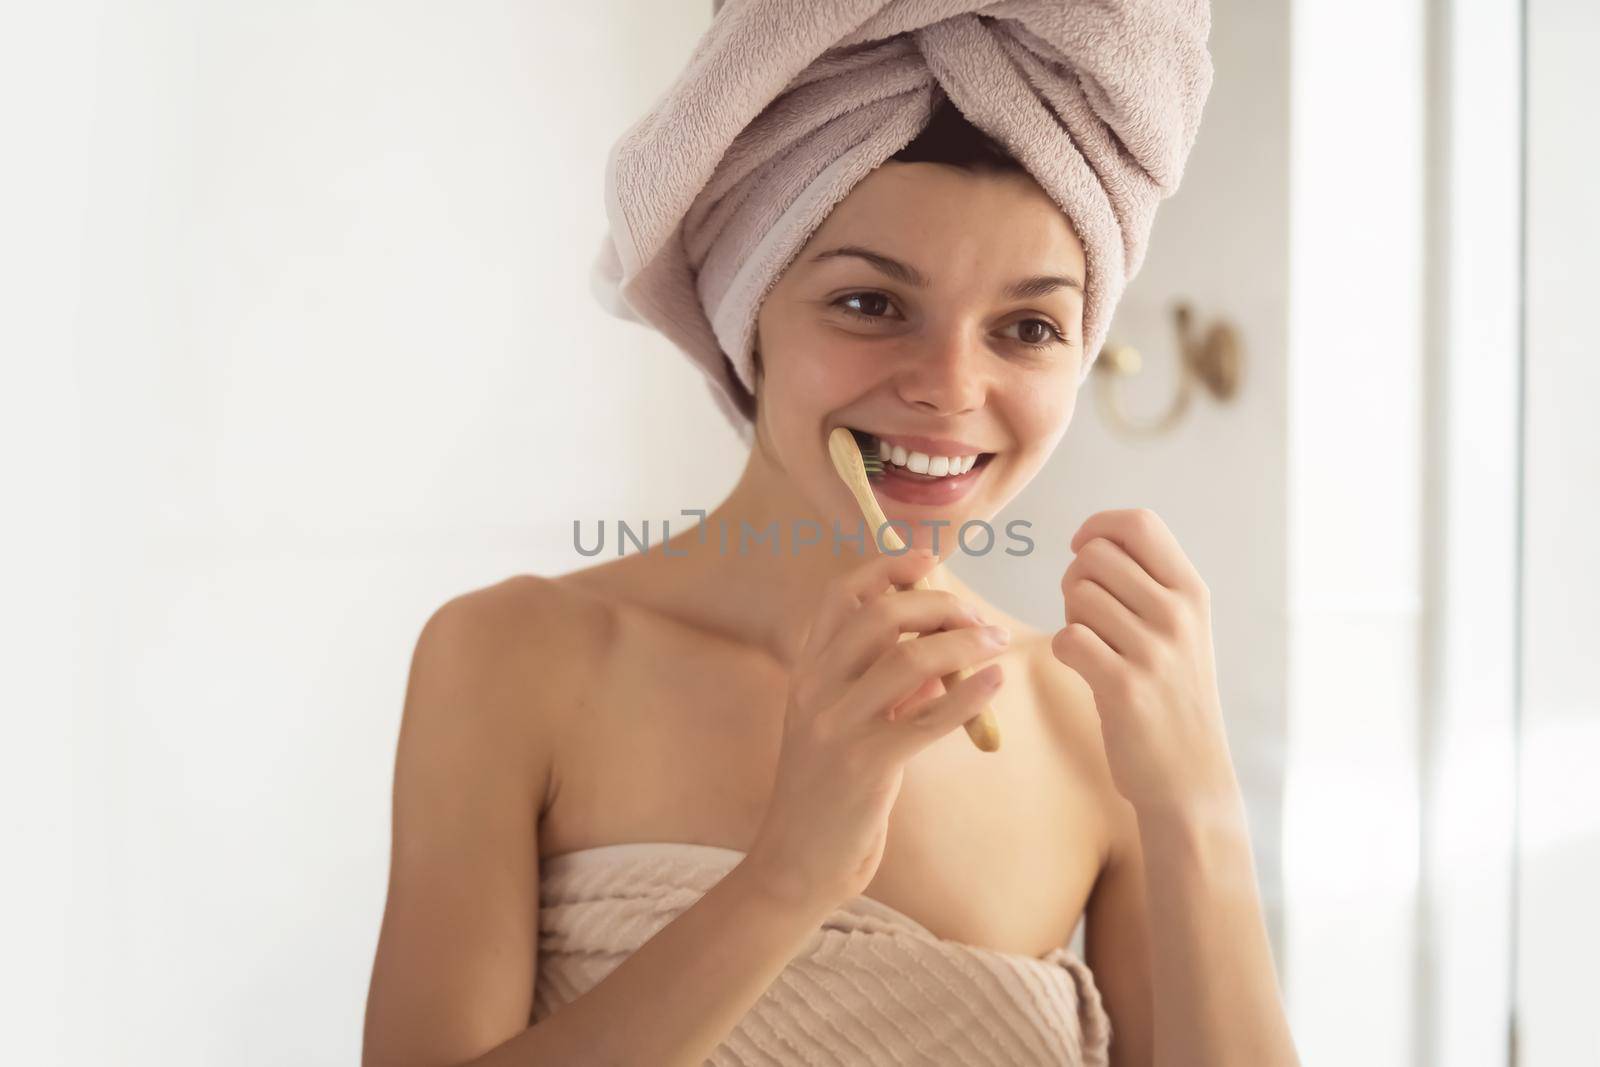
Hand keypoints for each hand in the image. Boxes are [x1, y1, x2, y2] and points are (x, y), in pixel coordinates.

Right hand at [744, 549, 1009, 911]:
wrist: (797, 864)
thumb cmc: (829, 795)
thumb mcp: (847, 727)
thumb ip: (886, 689)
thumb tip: (941, 658)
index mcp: (806, 673)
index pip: (838, 597)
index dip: (884, 568)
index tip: (926, 560)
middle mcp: (814, 689)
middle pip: (880, 616)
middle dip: (938, 604)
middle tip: (977, 616)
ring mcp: (835, 726)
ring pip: (907, 660)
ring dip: (962, 642)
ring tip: (997, 643)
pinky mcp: (864, 766)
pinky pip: (926, 719)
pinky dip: (969, 694)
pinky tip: (996, 682)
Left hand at [1049, 508, 1238, 818]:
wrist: (1191, 776)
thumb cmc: (1173, 694)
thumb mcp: (1183, 629)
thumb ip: (1149, 582)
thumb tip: (1092, 539)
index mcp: (1192, 591)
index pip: (1138, 522)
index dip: (1097, 526)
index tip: (1083, 551)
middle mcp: (1178, 614)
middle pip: (1094, 555)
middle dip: (1076, 579)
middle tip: (1089, 616)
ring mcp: (1154, 650)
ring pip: (1077, 595)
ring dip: (1071, 617)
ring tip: (1096, 647)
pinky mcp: (1124, 687)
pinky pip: (1067, 639)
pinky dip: (1065, 652)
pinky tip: (1086, 670)